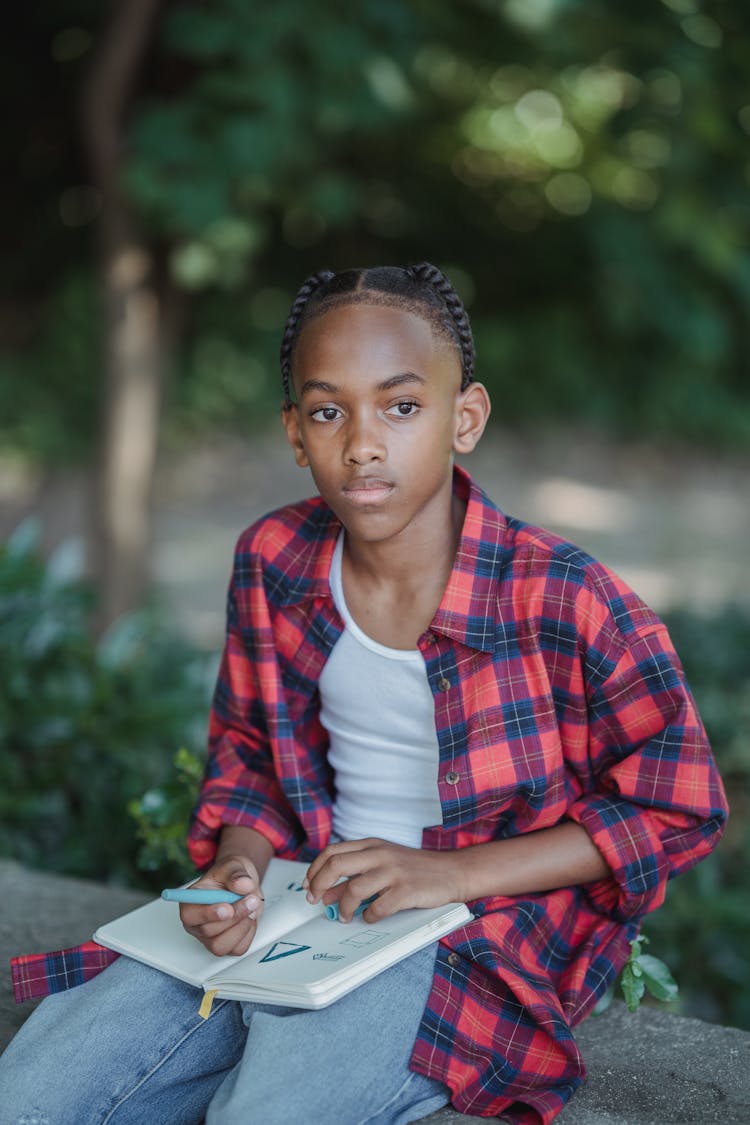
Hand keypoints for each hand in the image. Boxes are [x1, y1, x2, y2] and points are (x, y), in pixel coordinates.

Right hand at [179, 854, 264, 955]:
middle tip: (251, 900)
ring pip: (220, 946)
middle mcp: (197, 923)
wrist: (243, 884)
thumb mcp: (233, 866)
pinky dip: (249, 933)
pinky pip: (237, 949)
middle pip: (208, 932)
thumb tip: (243, 885)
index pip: (189, 915)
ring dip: (241, 927)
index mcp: (190, 902)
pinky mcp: (226, 945)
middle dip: (234, 916)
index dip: (207, 914)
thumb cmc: (231, 876)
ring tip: (252, 906)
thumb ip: (236, 874)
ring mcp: (210, 937)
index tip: (227, 908)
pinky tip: (250, 917)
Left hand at [303, 838, 462, 922]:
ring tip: (344, 917)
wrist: (451, 871)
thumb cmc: (414, 870)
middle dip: (319, 885)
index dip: (314, 870)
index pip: (331, 852)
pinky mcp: (406, 890)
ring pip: (354, 889)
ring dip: (343, 907)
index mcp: (371, 845)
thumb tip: (326, 893)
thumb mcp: (383, 863)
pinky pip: (377, 908)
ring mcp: (393, 871)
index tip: (308, 887)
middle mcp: (379, 854)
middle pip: (336, 864)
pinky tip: (371, 918)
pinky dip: (369, 917)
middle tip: (316, 902)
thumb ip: (355, 874)